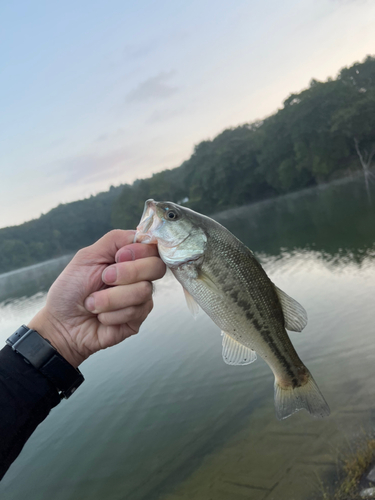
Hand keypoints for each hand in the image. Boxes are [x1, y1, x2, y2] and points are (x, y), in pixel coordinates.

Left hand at [28, 230, 165, 366]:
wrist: (60, 322)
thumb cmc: (71, 289)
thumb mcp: (88, 256)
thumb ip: (115, 240)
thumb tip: (141, 234)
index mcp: (129, 258)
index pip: (153, 247)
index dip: (139, 251)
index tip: (118, 257)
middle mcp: (139, 277)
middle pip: (157, 267)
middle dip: (127, 273)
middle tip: (104, 279)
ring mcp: (141, 299)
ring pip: (143, 291)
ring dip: (111, 298)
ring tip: (93, 303)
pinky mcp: (138, 319)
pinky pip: (136, 311)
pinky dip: (111, 314)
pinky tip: (101, 316)